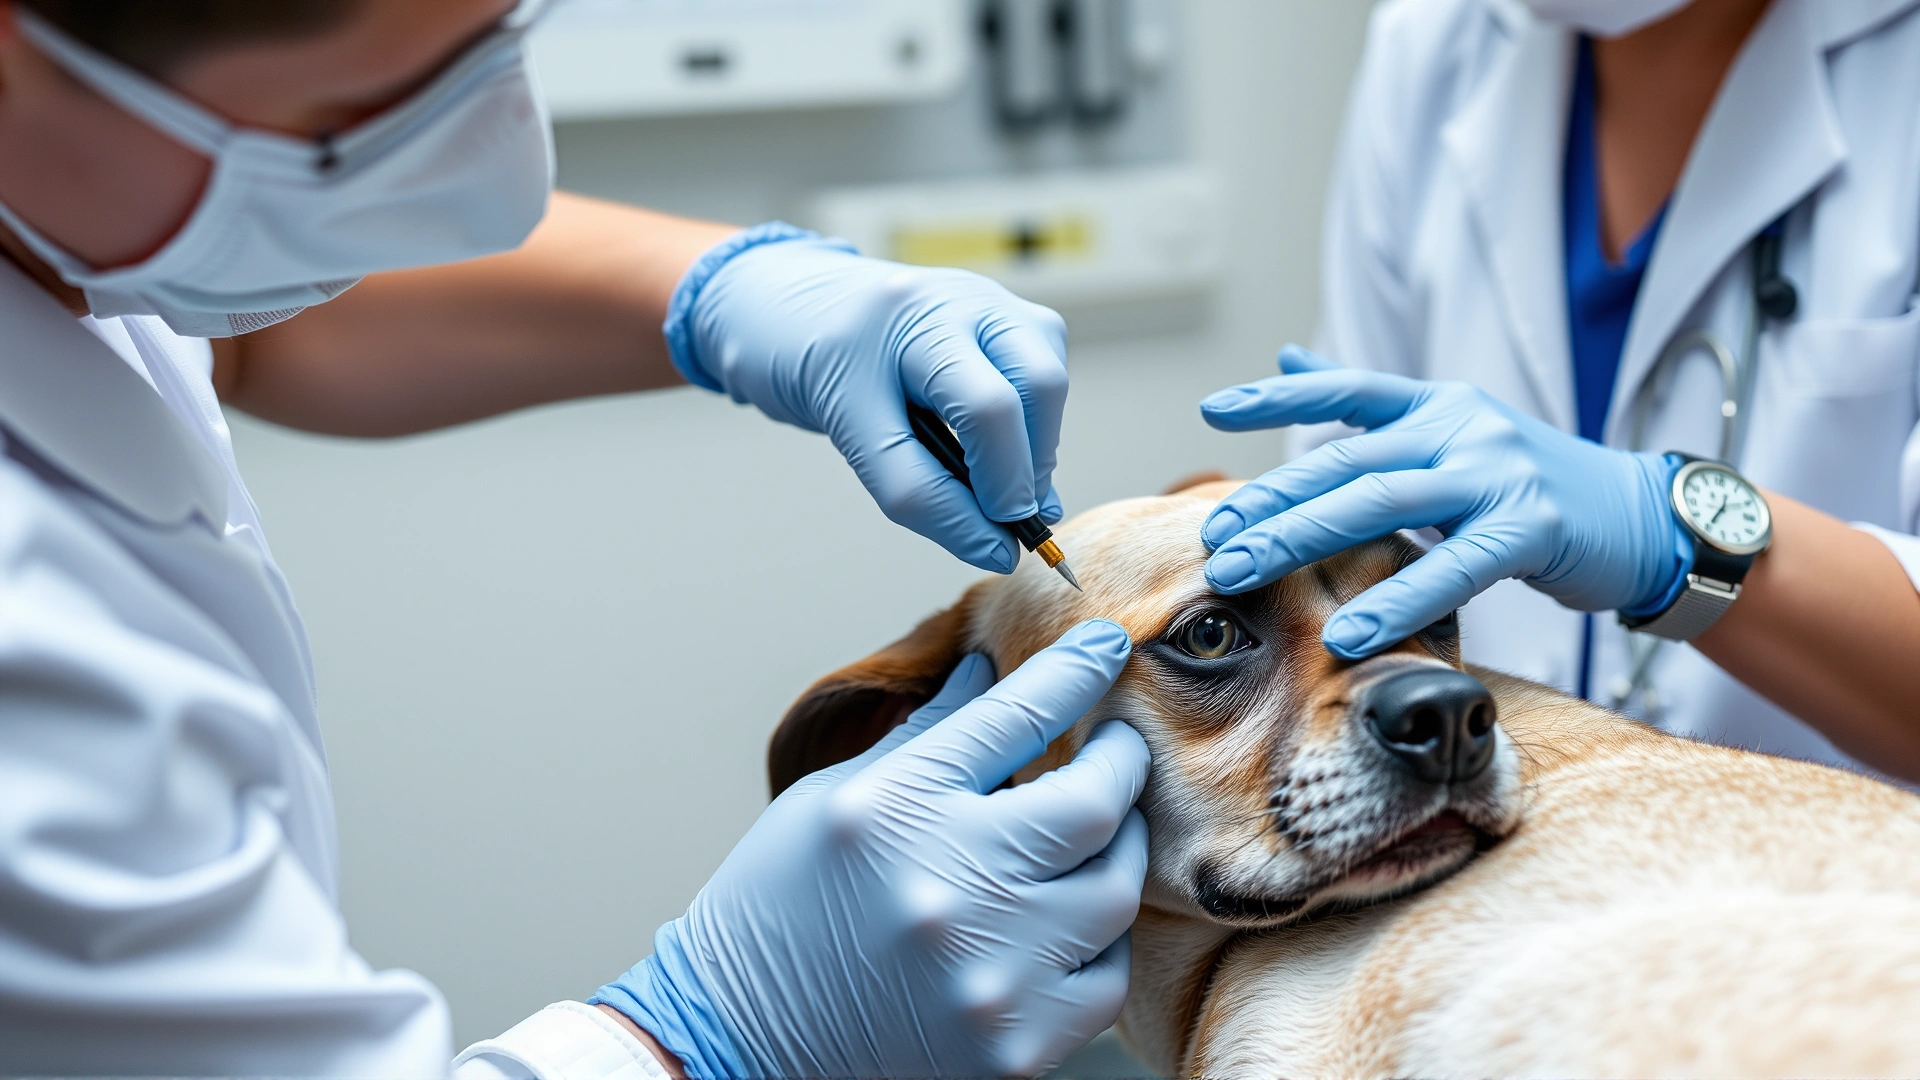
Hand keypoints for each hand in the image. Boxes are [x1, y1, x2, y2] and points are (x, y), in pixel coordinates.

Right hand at [592, 621, 1149, 1079]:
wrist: (735, 1039)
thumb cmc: (777, 906)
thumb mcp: (834, 797)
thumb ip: (927, 732)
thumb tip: (988, 668)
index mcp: (893, 810)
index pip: (1014, 717)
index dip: (1076, 671)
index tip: (1106, 645)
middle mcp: (946, 888)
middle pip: (1093, 804)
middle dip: (1121, 764)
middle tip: (1119, 748)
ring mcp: (986, 976)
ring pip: (1113, 892)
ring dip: (1114, 853)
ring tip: (1090, 837)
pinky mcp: (1014, 1047)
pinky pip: (1104, 979)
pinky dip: (1094, 942)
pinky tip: (1061, 923)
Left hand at [675, 227, 1068, 573]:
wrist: (802, 308)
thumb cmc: (819, 366)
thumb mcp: (848, 432)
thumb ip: (917, 492)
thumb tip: (994, 547)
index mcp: (903, 320)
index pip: (974, 413)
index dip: (993, 489)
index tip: (995, 546)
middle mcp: (956, 299)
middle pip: (1031, 386)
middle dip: (1024, 467)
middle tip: (1005, 520)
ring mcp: (990, 299)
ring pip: (1047, 380)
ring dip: (1036, 449)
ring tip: (999, 488)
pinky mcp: (1013, 313)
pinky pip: (1046, 376)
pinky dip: (1032, 427)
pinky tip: (998, 449)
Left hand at [1198, 347, 1688, 658]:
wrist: (1644, 518)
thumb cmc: (1534, 485)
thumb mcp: (1452, 431)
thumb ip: (1369, 405)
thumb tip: (1289, 353)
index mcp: (1439, 404)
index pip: (1347, 388)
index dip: (1280, 396)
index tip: (1213, 410)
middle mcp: (1463, 428)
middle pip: (1346, 461)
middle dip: (1272, 501)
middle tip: (1214, 536)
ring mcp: (1498, 474)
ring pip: (1380, 503)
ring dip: (1303, 541)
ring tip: (1243, 574)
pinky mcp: (1533, 529)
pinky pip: (1451, 568)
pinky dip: (1394, 601)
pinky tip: (1344, 633)